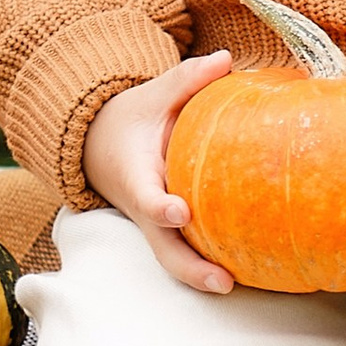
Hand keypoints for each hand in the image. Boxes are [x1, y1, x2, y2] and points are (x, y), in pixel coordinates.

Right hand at [80, 50, 235, 293]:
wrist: (100, 144)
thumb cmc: (131, 118)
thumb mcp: (153, 94)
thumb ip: (187, 80)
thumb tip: (225, 59)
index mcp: (135, 175)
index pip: (146, 196)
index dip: (161, 207)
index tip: (180, 211)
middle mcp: (142, 207)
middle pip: (161, 246)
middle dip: (189, 267)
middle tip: (223, 282)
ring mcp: (153, 224)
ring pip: (172, 257)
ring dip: (198, 275)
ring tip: (235, 286)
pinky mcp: (166, 230)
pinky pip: (183, 251)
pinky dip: (205, 264)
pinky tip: (245, 271)